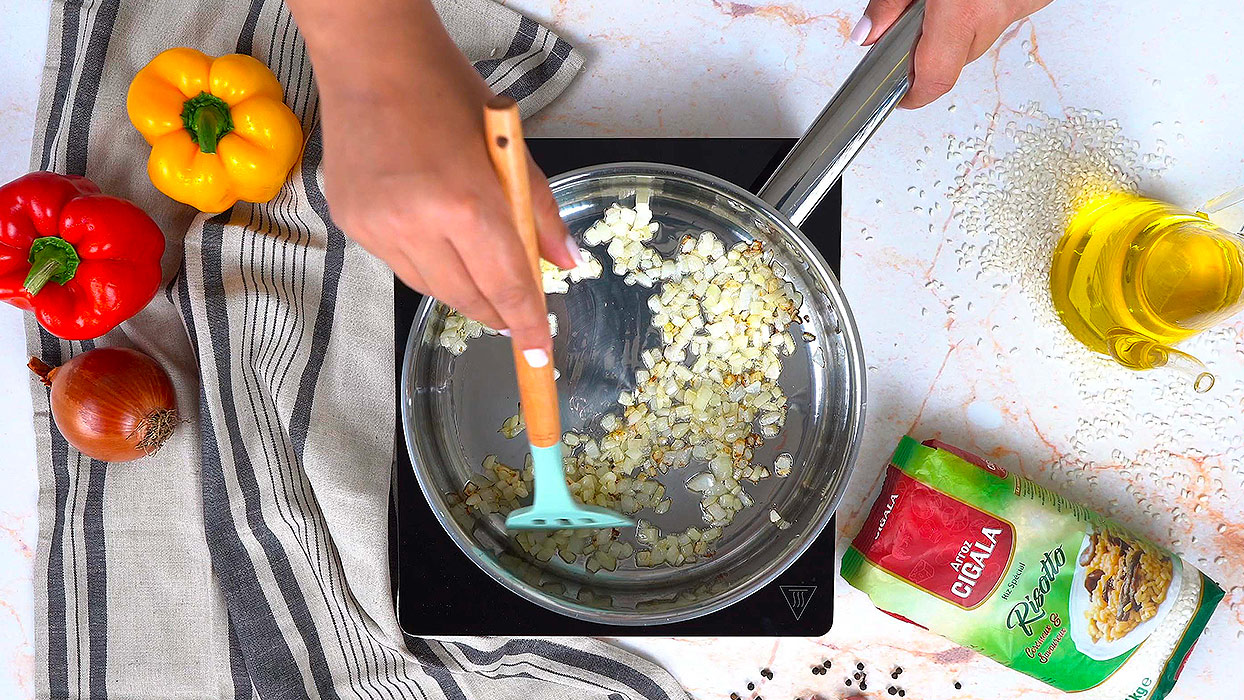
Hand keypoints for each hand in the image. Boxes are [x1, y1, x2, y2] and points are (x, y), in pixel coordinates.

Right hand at [292, 0, 575, 364]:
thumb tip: (565, 263)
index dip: (527, 324)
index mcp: (466, 204)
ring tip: (478, 271)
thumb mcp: (511, 149)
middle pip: (467, 298)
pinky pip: (398, 264)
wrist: (371, 59)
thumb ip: (540, 213)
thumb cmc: (446, 92)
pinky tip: (434, 235)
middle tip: (515, 315)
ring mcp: (377, 227)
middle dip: (496, 313)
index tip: (540, 352)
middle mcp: (416, 225)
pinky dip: (425, 262)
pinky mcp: (350, 223)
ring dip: (461, 288)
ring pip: (430, 288)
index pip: (506, 286)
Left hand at [850, 0, 1053, 107]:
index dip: (914, 94)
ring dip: (962, 25)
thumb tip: (867, 34)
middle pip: (957, 58)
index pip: (935, 80)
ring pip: (983, 35)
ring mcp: (1025, 3)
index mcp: (964, 11)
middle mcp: (998, 11)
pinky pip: (1005, 12)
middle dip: (933, 46)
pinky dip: (987, 6)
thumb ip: (889, 3)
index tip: (900, 96)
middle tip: (918, 20)